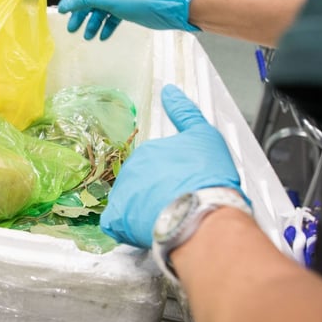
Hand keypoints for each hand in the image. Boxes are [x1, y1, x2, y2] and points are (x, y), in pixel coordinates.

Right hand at [57, 0, 204, 39]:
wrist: (167, 7)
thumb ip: (84, 0)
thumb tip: (66, 4)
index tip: (61, 13)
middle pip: (90, 0)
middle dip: (80, 15)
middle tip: (72, 29)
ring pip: (101, 10)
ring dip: (93, 23)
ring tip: (87, 37)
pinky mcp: (131, 9)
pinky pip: (113, 17)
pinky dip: (106, 26)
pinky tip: (103, 36)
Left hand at [100, 85, 245, 247]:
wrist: (201, 212)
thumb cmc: (207, 178)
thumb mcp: (204, 135)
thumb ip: (185, 112)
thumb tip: (169, 91)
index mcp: (149, 151)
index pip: (153, 164)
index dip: (170, 177)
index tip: (182, 187)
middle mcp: (131, 169)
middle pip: (141, 183)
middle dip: (157, 194)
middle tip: (178, 204)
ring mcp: (122, 193)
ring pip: (129, 203)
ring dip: (144, 211)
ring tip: (168, 218)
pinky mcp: (118, 218)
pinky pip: (114, 224)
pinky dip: (127, 228)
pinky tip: (145, 229)